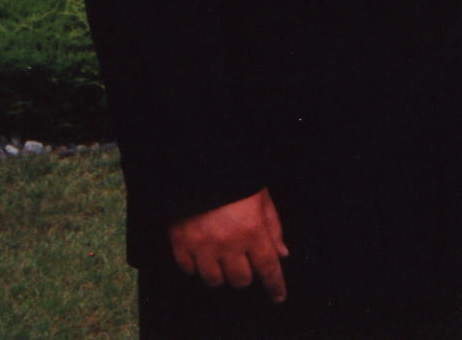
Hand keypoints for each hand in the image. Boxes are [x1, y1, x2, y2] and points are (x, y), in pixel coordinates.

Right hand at [167, 188, 287, 302]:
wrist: (197, 165)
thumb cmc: (236, 179)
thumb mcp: (262, 198)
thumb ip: (273, 228)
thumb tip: (281, 254)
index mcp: (252, 230)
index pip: (268, 268)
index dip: (275, 285)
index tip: (278, 297)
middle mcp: (228, 243)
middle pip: (241, 279)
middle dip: (246, 274)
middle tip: (245, 261)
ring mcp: (202, 246)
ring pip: (214, 280)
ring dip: (221, 273)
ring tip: (222, 257)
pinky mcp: (180, 244)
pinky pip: (189, 270)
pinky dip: (197, 266)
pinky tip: (202, 253)